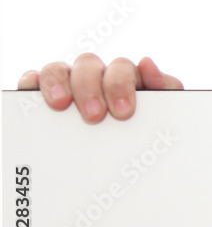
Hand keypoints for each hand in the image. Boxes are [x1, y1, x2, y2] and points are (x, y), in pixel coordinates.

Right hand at [17, 53, 182, 122]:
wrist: (136, 164)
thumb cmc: (149, 134)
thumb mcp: (163, 116)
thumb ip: (164, 89)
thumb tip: (147, 62)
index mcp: (126, 79)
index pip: (121, 68)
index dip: (120, 84)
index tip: (123, 112)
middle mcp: (96, 78)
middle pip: (88, 64)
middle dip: (90, 88)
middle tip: (94, 116)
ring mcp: (69, 85)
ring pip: (58, 68)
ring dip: (58, 82)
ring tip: (61, 105)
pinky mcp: (46, 96)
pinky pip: (33, 80)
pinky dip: (33, 82)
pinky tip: (34, 94)